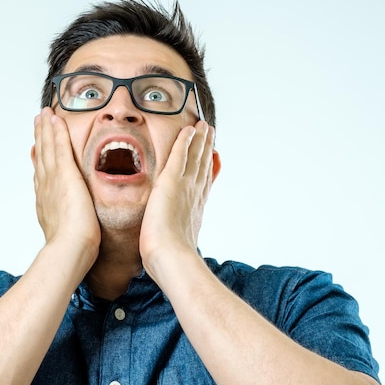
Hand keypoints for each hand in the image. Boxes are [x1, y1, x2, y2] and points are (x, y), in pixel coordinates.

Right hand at [32, 108, 100, 254]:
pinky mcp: (65, 174)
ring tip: (44, 114)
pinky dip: (55, 131)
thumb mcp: (66, 233)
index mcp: (47, 200)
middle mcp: (45, 187)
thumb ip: (67, 225)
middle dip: (40, 138)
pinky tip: (55, 119)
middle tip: (37, 122)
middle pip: (41, 156)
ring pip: (47, 147)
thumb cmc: (72, 247)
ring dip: (45, 129)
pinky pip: (59, 146)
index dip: (39, 158)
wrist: (69, 247)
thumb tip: (72, 226)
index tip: (37, 148)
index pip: (42, 174)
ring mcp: (53, 179)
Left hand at [139, 121, 215, 273]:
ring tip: (204, 126)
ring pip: (196, 156)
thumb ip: (179, 238)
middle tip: (211, 134)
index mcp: (196, 209)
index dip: (209, 169)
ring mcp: (186, 186)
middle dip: (208, 149)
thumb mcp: (179, 245)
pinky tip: (189, 129)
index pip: (204, 183)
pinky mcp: (172, 180)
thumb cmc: (171, 258)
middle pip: (204, 165)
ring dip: (200, 139)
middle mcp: (195, 194)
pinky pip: (180, 153)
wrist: (171, 256)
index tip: (213, 158)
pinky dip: (186, 139)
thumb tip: (177, 247)